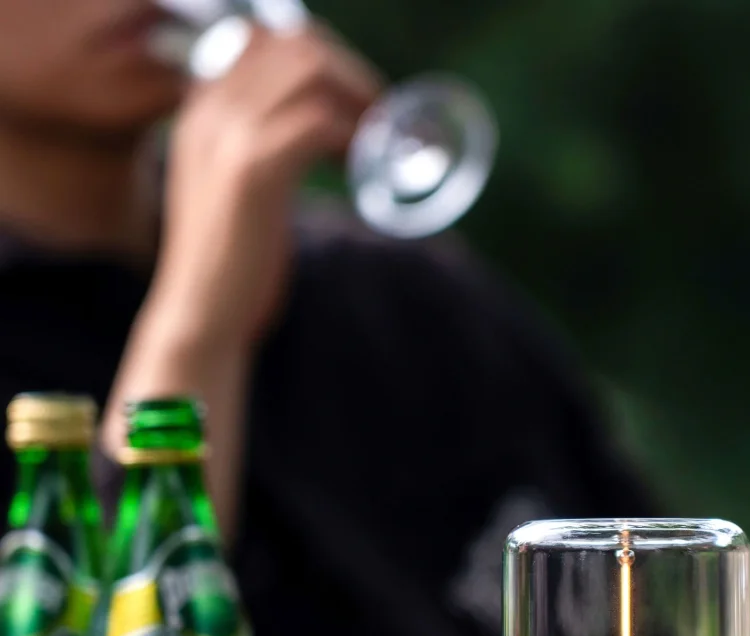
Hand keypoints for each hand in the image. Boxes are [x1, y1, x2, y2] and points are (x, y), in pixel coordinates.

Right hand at [103, 22, 381, 534]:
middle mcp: (209, 110)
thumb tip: (326, 130)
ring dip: (358, 98)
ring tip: (380, 138)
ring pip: (311, 71)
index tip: (359, 99)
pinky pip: (318, 122)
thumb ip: (266, 148)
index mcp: (202, 109)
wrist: (203, 317)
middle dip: (352, 73)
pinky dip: (354, 137)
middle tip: (383, 116)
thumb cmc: (231, 264)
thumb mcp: (240, 189)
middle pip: (295, 45)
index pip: (267, 39)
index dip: (325, 59)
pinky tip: (364, 166)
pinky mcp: (254, 173)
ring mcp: (228, 137)